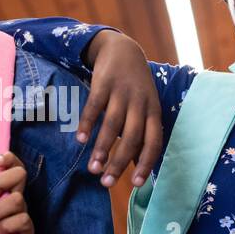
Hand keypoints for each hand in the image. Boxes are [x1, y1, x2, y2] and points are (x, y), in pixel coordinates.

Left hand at [0, 151, 34, 233]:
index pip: (9, 166)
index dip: (8, 158)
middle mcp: (9, 199)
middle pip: (21, 174)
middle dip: (3, 179)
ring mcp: (19, 215)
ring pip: (19, 199)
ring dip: (0, 209)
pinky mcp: (26, 232)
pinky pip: (24, 220)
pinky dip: (8, 225)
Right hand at [75, 30, 162, 189]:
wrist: (123, 49)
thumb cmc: (135, 87)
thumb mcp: (145, 107)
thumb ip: (141, 134)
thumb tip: (138, 167)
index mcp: (153, 112)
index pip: (153, 141)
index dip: (146, 163)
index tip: (135, 184)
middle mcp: (140, 103)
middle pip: (132, 137)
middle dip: (119, 163)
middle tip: (106, 183)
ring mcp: (122, 92)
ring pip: (113, 125)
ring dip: (102, 149)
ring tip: (93, 169)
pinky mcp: (104, 83)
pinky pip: (95, 107)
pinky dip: (88, 124)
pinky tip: (81, 140)